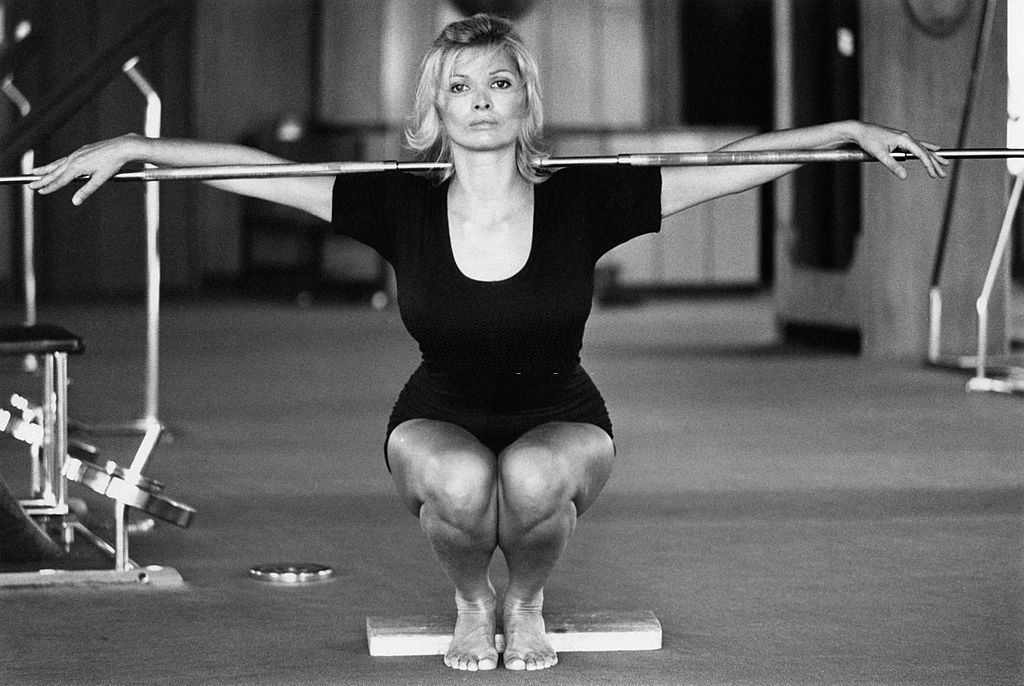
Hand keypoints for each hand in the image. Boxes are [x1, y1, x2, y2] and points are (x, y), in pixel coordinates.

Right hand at [29, 133, 143, 204]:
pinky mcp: (82, 151)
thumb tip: (75, 201)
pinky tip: (55, 165)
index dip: (49, 187)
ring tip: (35, 172)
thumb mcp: (100, 179)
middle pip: (54, 172)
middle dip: (41, 179)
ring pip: (58, 163)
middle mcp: (74, 159)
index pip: (60, 180)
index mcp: (77, 167)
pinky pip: (65, 159)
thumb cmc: (113, 163)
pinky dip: (57, 163)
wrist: (122, 147)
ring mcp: (77, 154)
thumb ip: (86, 191)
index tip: (39, 191)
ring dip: (45, 169)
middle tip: (30, 184)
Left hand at [851, 121, 948, 179]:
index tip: (935, 175)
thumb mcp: (880, 154)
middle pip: (925, 152)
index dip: (929, 165)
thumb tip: (904, 176)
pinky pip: (917, 145)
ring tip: (945, 163)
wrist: (860, 131)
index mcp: (904, 139)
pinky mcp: (900, 139)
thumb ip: (893, 165)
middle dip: (935, 163)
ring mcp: (904, 138)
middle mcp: (907, 137)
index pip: (921, 154)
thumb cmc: (868, 140)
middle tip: (943, 174)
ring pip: (923, 149)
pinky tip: (935, 149)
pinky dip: (927, 148)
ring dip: (933, 157)